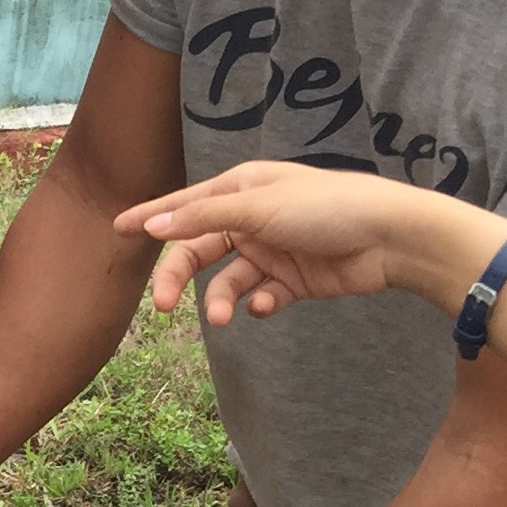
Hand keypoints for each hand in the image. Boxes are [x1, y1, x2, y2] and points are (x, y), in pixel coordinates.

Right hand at [117, 163, 474, 327]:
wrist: (390, 238)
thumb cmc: (327, 208)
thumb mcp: (258, 208)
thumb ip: (203, 218)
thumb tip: (154, 225)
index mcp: (242, 189)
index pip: (185, 205)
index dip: (151, 218)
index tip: (117, 230)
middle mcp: (252, 217)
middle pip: (199, 248)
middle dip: (179, 276)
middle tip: (162, 306)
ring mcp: (272, 249)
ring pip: (227, 279)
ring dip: (219, 299)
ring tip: (223, 317)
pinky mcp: (292, 279)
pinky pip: (260, 295)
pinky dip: (257, 303)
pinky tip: (266, 305)